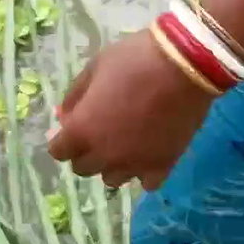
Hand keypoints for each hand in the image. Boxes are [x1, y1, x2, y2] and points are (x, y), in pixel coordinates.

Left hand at [46, 29, 216, 190]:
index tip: (74, 127)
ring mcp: (134, 164)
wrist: (185, 64)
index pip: (58, 152)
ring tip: (125, 144)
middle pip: (83, 169)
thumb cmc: (134, 60)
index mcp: (82, 130)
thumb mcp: (94, 67)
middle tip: (99, 132)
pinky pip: (147, 183)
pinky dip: (144, 172)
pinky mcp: (162, 166)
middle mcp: (104, 155)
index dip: (63, 140)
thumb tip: (65, 116)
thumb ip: (75, 96)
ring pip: (112, 179)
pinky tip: (148, 154)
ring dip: (113, 164)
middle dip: (85, 152)